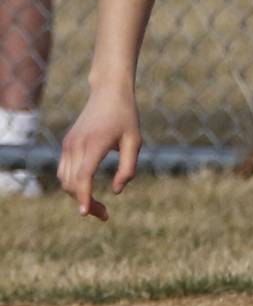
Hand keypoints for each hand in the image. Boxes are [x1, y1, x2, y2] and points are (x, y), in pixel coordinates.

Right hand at [57, 85, 141, 220]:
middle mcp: (77, 145)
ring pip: (65, 179)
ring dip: (77, 195)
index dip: (84, 197)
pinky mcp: (67, 144)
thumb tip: (116, 192)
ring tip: (98, 206)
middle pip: (72, 183)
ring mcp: (69, 144)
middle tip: (105, 215)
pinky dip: (72, 184)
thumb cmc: (126, 116)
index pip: (83, 176)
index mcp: (95, 144)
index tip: (86, 213)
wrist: (109, 91)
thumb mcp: (135, 141)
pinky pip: (64, 171)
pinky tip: (88, 190)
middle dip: (85, 202)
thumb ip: (128, 168)